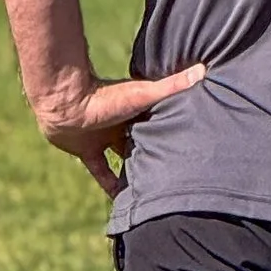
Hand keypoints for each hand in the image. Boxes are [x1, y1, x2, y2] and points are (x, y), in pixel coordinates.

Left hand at [31, 61, 207, 199]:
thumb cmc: (106, 96)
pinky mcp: (88, 151)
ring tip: (152, 190)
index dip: (173, 132)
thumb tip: (203, 70)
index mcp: (138, 109)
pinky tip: (120, 200)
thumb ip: (172, 85)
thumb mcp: (143, 93)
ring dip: (133, 171)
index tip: (190, 146)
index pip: (160, 122)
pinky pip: (101, 172)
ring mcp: (105, 137)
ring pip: (123, 158)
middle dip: (155, 154)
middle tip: (173, 174)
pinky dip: (109, 185)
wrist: (66, 104)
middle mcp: (123, 123)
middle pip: (143, 141)